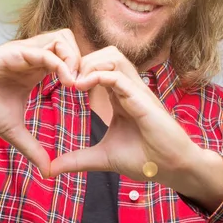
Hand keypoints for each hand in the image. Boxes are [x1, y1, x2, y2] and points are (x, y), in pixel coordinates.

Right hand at [0, 29, 80, 177]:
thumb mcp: (12, 131)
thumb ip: (32, 147)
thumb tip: (48, 171)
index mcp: (37, 71)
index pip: (70, 61)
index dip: (83, 73)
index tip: (90, 95)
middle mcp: (34, 58)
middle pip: (72, 45)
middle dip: (85, 63)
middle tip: (88, 87)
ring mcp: (25, 53)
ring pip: (63, 40)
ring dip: (75, 59)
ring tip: (76, 84)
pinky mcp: (15, 52)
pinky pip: (45, 51)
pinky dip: (61, 64)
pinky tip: (66, 82)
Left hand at [49, 46, 200, 187]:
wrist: (172, 168)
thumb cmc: (145, 159)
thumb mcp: (103, 157)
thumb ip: (77, 159)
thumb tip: (50, 169)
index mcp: (119, 96)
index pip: (98, 68)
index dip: (78, 70)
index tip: (59, 84)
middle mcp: (128, 88)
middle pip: (104, 54)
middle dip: (81, 61)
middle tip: (64, 80)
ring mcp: (136, 91)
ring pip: (112, 56)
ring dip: (89, 64)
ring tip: (73, 83)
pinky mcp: (142, 100)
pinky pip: (119, 76)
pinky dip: (98, 76)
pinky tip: (81, 87)